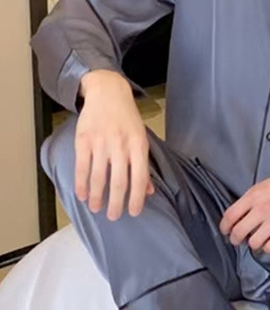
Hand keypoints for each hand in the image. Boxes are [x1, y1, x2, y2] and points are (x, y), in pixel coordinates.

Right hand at [75, 69, 153, 219]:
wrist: (108, 93)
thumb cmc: (128, 118)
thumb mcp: (141, 139)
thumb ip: (143, 165)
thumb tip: (148, 191)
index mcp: (138, 146)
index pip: (139, 177)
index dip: (136, 197)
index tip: (133, 212)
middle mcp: (121, 145)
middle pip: (119, 181)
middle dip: (116, 202)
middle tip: (114, 216)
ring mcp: (101, 143)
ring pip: (99, 176)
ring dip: (97, 196)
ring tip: (96, 208)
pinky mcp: (84, 140)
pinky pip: (82, 166)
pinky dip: (81, 183)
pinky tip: (82, 195)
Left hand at [220, 173, 269, 252]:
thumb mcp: (260, 187)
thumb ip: (247, 201)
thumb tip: (236, 218)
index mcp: (253, 197)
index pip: (230, 216)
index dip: (224, 227)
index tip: (226, 230)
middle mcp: (262, 210)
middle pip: (239, 232)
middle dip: (235, 239)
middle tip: (237, 239)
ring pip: (253, 243)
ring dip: (252, 244)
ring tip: (256, 240)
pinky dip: (267, 247)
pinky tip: (268, 241)